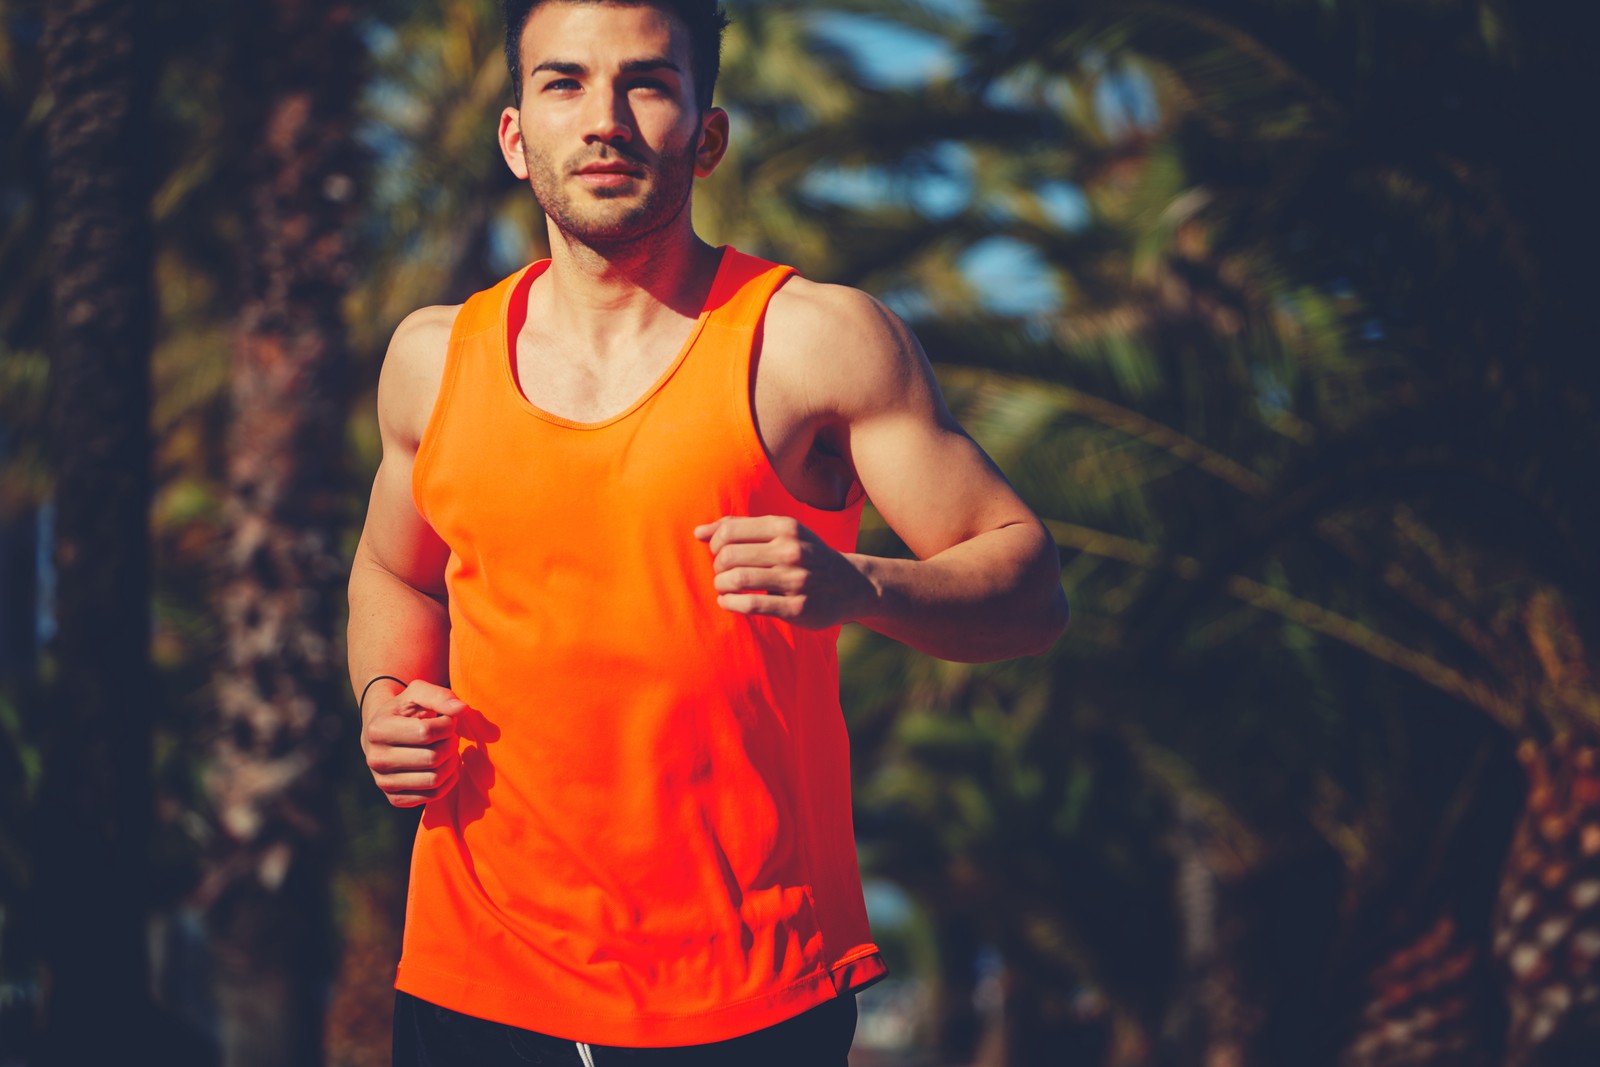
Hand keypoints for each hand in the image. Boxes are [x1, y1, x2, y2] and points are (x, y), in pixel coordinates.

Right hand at [360, 679, 465, 807]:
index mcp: (378, 730)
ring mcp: (383, 782)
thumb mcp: (418, 693)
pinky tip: (445, 765)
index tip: (448, 720)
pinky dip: (447, 781)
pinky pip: (433, 796)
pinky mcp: (395, 799)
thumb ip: (441, 696)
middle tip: (450, 736)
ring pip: (434, 779)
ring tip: (448, 749)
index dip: (447, 724)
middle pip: (432, 758)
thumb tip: (462, 709)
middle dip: (450, 744)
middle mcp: (375, 759)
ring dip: (452, 762)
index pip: (426, 732)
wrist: (385, 733)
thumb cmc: (405, 710)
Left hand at [694, 515, 877, 628]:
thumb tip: (698, 532)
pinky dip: (731, 604)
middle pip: (729, 556)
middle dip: (717, 567)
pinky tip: (729, 603)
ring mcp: (796, 580)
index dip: (714, 544)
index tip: (719, 554)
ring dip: (721, 586)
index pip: (730, 531)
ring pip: (737, 580)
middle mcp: (791, 550)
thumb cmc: (807, 556)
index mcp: (785, 527)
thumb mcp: (783, 533)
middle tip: (722, 574)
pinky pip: (751, 605)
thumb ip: (742, 529)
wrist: (852, 585)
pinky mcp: (797, 607)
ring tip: (724, 588)